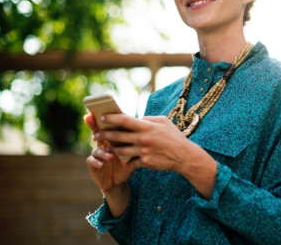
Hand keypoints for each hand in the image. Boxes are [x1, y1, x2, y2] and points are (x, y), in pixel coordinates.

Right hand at [84, 114, 135, 192]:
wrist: (118, 182)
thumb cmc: (126, 165)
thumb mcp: (133, 154)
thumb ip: (137, 143)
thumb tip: (147, 130)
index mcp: (112, 140)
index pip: (108, 127)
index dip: (104, 120)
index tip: (102, 113)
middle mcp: (102, 144)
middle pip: (97, 133)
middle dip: (95, 129)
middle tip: (98, 129)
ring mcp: (96, 154)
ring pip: (96, 149)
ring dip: (102, 151)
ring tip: (110, 155)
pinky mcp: (93, 164)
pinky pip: (91, 161)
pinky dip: (96, 161)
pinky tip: (100, 164)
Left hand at [95, 114, 217, 198]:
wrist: (184, 156)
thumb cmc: (174, 137)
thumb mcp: (164, 122)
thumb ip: (149, 119)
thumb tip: (137, 119)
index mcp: (147, 127)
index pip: (124, 120)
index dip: (111, 118)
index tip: (102, 118)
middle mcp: (143, 139)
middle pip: (118, 136)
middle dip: (104, 134)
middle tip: (96, 134)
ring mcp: (143, 151)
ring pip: (121, 150)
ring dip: (111, 148)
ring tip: (105, 147)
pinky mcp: (145, 162)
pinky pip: (131, 161)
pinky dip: (126, 160)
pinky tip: (121, 158)